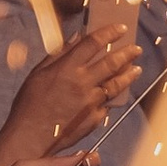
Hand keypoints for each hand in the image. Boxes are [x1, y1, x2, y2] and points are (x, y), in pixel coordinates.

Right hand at [0, 25, 137, 161]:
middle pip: (112, 62)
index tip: (121, 28)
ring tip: (137, 68)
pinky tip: (118, 92)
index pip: (93, 43)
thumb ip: (59, 54)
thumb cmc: (30, 104)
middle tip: (136, 48)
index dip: (109, 33)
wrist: (30, 136)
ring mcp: (91, 101)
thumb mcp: (38, 73)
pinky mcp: (95, 118)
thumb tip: (76, 36)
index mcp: (66, 68)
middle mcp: (82, 83)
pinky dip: (114, 97)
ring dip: (129, 74)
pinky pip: (108, 104)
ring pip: (117, 84)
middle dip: (127, 53)